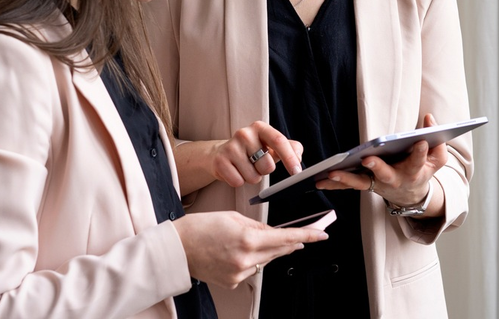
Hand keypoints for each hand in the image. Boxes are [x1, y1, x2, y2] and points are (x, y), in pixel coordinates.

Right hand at [174, 211, 327, 288]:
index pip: (286, 238)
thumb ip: (258, 226)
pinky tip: (238, 251)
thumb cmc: (201, 227)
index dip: (307, 235)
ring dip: (268, 250)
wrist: (177, 247)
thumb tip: (275, 233)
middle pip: (279, 251)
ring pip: (265, 260)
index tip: (322, 234)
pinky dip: (251, 259)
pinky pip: (251, 269)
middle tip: (301, 235)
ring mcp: (239, 273)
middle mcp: (246, 259)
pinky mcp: (232, 282)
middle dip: (290, 242)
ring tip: (251, 238)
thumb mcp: (233, 217)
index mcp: (248, 239)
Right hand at [212, 121, 302, 186]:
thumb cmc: (252, 150)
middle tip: (257, 163)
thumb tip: (299, 156)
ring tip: (245, 167)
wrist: (222, 153)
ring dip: (252, 177)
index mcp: (260, 127)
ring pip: (253, 177)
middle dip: (265, 170)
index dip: (290, 158)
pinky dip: (239, 181)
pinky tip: (235, 171)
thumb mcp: (271, 145)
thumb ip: (291, 148)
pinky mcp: (220, 161)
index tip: (297, 172)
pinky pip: (238, 182)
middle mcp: (244, 133)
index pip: (279, 141)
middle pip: (267, 165)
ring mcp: (231, 147)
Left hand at [316, 114, 446, 212]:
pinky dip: (334, 183)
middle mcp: (395, 179)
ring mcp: (378, 184)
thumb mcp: (437, 159)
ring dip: (345, 179)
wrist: (411, 195)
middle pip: (385, 174)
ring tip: (330, 173)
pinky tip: (320, 180)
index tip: (420, 142)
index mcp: (414, 171)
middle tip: (368, 159)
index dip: (420, 152)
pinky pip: (349, 185)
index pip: (418, 160)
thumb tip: (429, 117)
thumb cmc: (423, 170)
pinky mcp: (366, 184)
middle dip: (377, 167)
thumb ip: (437, 140)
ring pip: (361, 182)